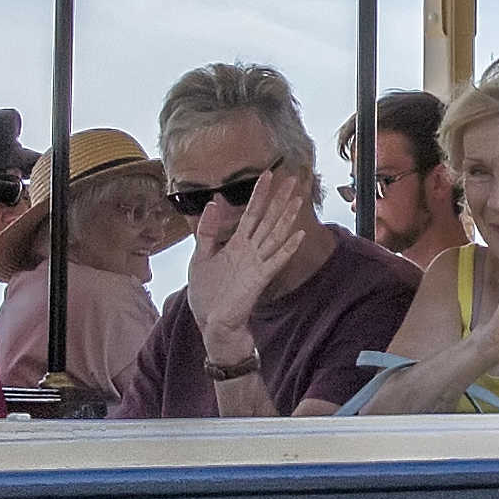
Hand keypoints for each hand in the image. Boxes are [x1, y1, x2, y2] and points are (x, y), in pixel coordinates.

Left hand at [183, 186, 302, 329]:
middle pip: (268, 220)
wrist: (211, 324)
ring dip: (287, 217)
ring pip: (275, 235)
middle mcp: (250, 251)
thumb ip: (207, 231)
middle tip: (291, 179)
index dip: (259, 194)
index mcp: (236, 244)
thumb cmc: (207, 295)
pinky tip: (298, 234)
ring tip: (298, 199)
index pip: (251, 213)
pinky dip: (287, 247)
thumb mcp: (200, 257)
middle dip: (279, 200)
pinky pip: (275, 260)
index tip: (267, 174)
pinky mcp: (259, 279)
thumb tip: (213, 203)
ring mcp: (256, 264)